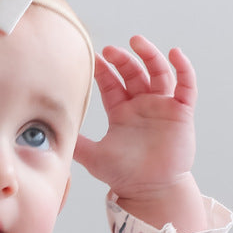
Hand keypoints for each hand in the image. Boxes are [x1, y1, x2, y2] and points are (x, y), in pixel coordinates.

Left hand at [74, 36, 206, 232]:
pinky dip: (183, 68)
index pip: (112, 83)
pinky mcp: (181, 112)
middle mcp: (142, 104)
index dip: (103, 70)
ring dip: (149, 55)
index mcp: (121, 111)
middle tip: (110, 50)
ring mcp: (162, 106)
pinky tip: (175, 53)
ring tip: (137, 42)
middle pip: (133, 73)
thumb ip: (75, 142)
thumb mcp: (93, 156)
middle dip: (122, 59)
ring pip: (158, 72)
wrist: (151, 191)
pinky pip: (186, 85)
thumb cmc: (124, 175)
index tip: (93, 59)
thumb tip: (45, 133)